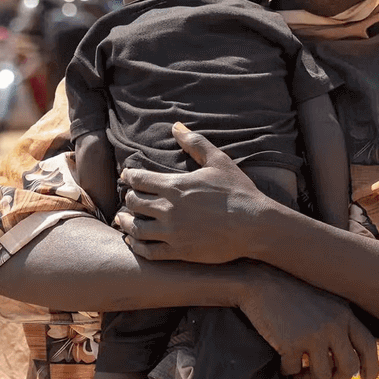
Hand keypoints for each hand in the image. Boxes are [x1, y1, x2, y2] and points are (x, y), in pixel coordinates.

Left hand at [115, 124, 272, 264]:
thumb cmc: (239, 192)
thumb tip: (176, 126)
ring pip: (136, 228)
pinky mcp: (179, 252)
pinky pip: (148, 251)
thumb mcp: (219, 161)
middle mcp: (168, 209)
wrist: (255, 225)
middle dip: (130, 198)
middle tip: (130, 197)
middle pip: (134, 202)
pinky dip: (136, 246)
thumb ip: (196, 143)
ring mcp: (172, 233)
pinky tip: (134, 242)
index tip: (127, 175)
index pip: (139, 179)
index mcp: (175, 186)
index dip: (129, 176)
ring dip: (127, 222)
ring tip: (123, 220)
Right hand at [235, 266, 376, 378]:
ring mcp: (313, 335)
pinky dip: (288, 371)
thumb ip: (339, 323)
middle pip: (348, 367)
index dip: (371, 366)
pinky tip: (284, 363)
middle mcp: (333, 325)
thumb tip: (348, 357)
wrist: (261, 283)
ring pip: (322, 374)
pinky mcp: (291, 343)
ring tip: (301, 373)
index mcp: (344, 314)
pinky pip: (294, 370)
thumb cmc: (293, 293)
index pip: (368, 345)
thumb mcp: (326, 302)